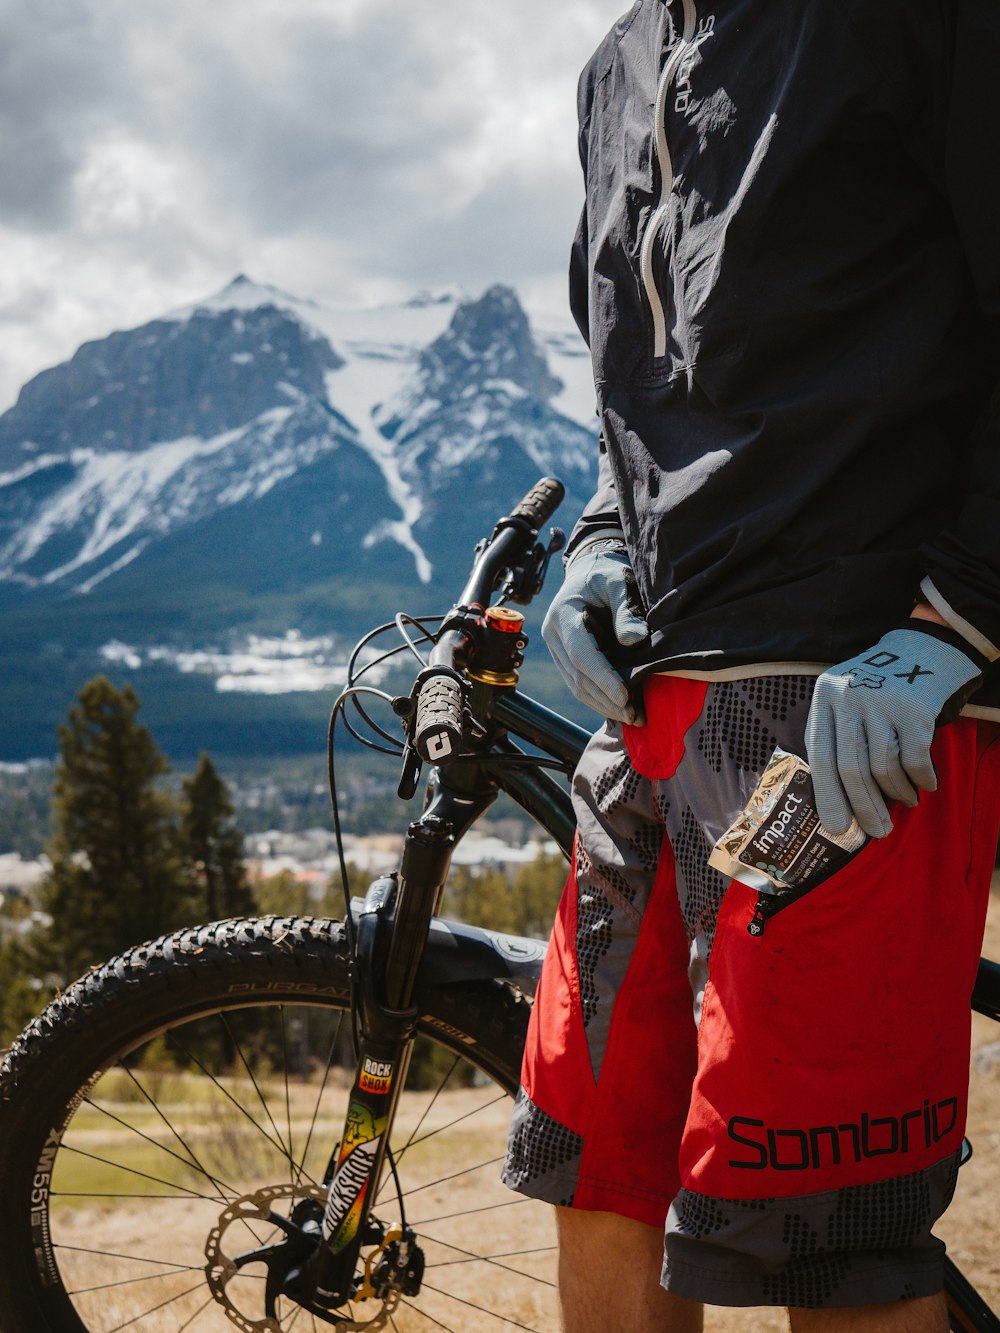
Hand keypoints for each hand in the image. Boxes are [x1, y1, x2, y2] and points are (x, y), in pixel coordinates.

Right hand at [542, 537, 649, 723]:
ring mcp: (557, 649)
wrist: (591, 572)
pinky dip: (601, 700)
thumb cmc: (607, 574)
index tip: (625, 697)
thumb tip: (635, 640)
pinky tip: (622, 710)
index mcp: (563, 614)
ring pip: (577, 686)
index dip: (603, 677)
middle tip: (636, 715)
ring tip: (633, 717)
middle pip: (578, 676)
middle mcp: (553, 635)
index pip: (581, 654)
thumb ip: (626, 609)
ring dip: (604, 705)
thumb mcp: (619, 581)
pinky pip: (580, 685)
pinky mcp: (566, 659)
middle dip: (607, 699)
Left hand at [805, 625, 983, 837]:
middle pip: (850, 767)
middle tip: (878, 831)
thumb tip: (839, 800)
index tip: (837, 827)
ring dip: (896, 792)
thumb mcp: (848, 698)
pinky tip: (925, 785)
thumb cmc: (884, 685)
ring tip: (906, 802)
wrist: (928, 647)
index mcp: (825, 697)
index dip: (828, 796)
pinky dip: (920, 778)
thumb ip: (839, 736)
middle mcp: (848, 697)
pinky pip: (914, 758)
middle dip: (864, 806)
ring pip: (882, 766)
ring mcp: (880, 701)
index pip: (820, 756)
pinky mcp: (914, 706)